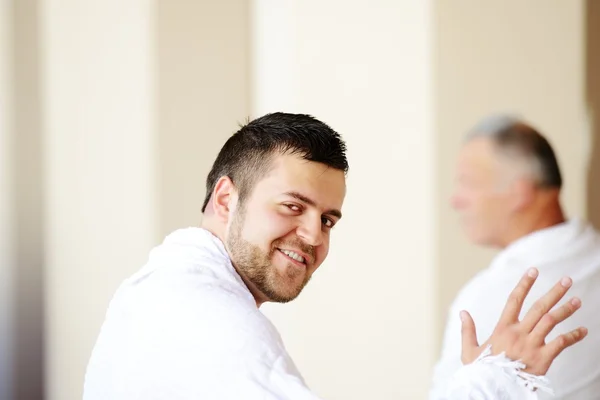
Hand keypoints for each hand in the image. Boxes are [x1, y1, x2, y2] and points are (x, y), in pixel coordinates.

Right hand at [460, 267, 587, 374]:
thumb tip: (463, 312)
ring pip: (551, 322)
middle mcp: (519, 333)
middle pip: (539, 308)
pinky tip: (584, 331)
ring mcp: (532, 345)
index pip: (514, 300)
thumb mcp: (469, 351)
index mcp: (502, 328)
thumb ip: (467, 330)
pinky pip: (561, 344)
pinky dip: (574, 336)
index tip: (534, 270)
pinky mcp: (543, 359)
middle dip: (554, 292)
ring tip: (577, 300)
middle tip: (567, 280)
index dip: (525, 284)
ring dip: (566, 310)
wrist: (493, 391)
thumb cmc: (481, 372)